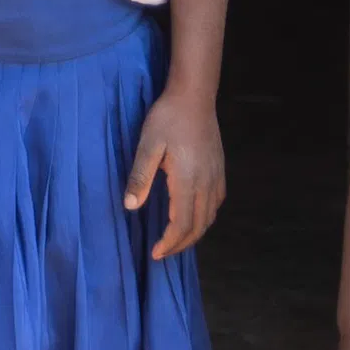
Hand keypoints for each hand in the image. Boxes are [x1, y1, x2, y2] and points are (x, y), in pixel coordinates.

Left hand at [124, 83, 224, 259]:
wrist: (194, 96)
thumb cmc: (167, 118)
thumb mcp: (148, 146)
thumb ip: (140, 177)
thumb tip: (130, 206)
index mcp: (188, 181)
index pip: (181, 225)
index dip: (169, 243)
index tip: (155, 252)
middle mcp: (206, 183)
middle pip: (198, 227)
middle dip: (181, 244)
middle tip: (163, 252)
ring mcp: (216, 176)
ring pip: (210, 217)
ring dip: (194, 233)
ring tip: (176, 239)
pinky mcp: (219, 169)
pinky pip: (216, 203)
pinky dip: (205, 217)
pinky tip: (194, 215)